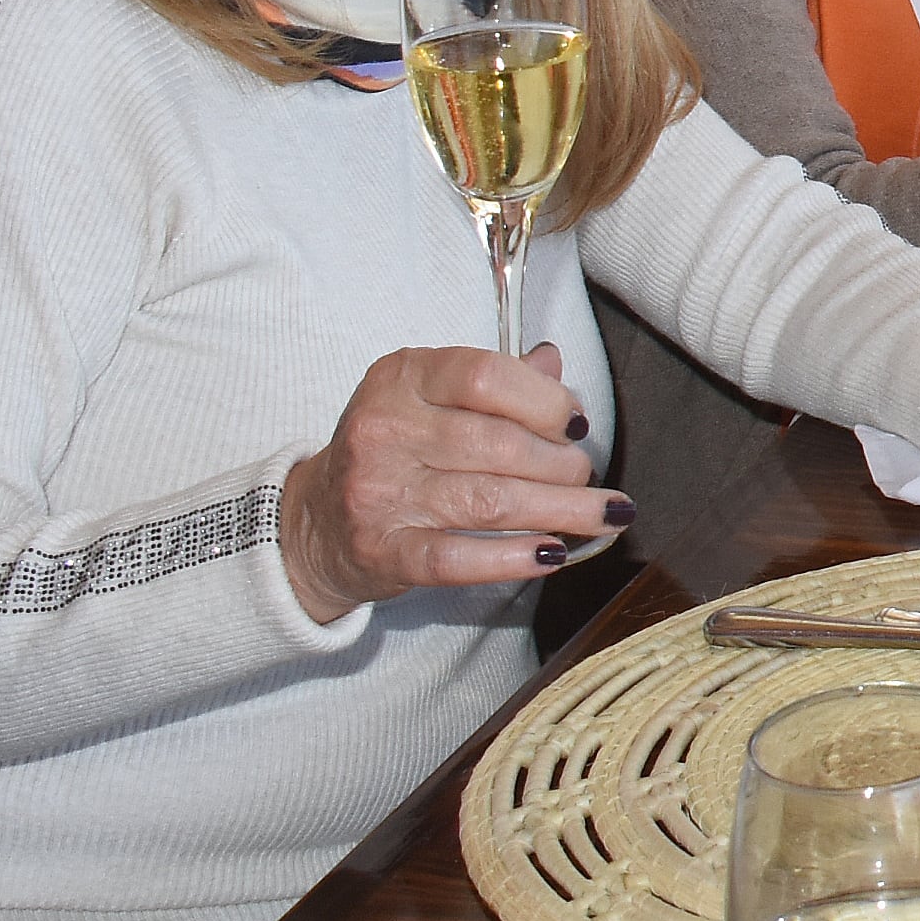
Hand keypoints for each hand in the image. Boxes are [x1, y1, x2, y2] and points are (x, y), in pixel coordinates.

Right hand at [277, 340, 616, 622]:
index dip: (546, 401)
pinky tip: (552, 552)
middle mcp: (384, 430)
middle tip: (585, 475)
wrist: (316, 524)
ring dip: (562, 509)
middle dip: (562, 464)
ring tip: (603, 513)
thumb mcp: (429, 399)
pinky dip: (513, 558)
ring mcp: (378, 493)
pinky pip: (459, 557)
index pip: (486, 376)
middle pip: (500, 445)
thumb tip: (553, 362)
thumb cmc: (393, 452)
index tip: (576, 425)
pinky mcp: (382, 551)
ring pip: (492, 501)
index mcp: (401, 378)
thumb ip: (495, 382)